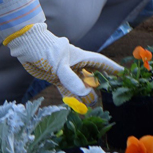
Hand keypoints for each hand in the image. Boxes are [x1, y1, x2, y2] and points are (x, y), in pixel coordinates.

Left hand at [4, 22, 121, 106]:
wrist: (28, 47)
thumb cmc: (46, 50)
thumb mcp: (59, 65)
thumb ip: (71, 79)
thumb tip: (85, 93)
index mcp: (81, 57)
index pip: (101, 63)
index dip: (112, 68)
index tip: (123, 73)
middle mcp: (76, 65)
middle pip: (93, 75)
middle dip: (101, 84)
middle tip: (110, 93)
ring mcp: (67, 71)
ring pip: (80, 84)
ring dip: (86, 93)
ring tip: (94, 105)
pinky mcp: (57, 77)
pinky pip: (68, 89)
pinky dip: (72, 96)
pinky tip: (76, 105)